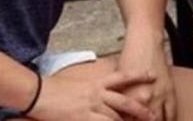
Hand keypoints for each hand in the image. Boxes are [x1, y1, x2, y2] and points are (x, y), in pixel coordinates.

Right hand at [30, 70, 156, 120]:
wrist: (38, 93)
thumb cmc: (55, 89)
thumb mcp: (79, 85)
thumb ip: (93, 90)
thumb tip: (102, 94)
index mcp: (97, 83)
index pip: (122, 77)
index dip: (139, 76)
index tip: (153, 76)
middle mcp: (97, 94)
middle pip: (125, 102)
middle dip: (141, 110)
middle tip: (154, 116)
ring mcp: (91, 107)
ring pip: (115, 117)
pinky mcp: (83, 118)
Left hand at [118, 33, 175, 120]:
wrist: (144, 43)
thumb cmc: (129, 60)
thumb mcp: (119, 82)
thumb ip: (120, 101)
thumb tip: (119, 115)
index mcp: (129, 98)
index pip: (127, 119)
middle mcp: (144, 99)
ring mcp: (159, 96)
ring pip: (159, 120)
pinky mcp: (170, 91)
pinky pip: (172, 113)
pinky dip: (169, 120)